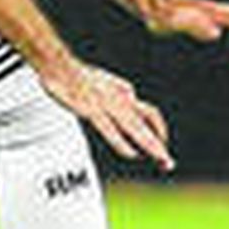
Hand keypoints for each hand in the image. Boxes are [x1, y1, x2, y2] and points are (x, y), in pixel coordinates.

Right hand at [39, 57, 173, 171]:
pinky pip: (110, 129)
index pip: (150, 114)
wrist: (61, 65)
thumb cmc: (80, 73)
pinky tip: (131, 154)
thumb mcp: (106, 79)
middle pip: (147, 125)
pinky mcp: (91, 110)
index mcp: (124, 94)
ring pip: (134, 128)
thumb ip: (120, 88)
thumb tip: (133, 94)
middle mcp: (120, 100)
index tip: (162, 143)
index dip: (160, 129)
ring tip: (160, 159)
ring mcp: (107, 105)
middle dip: (158, 146)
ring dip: (149, 145)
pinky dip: (122, 143)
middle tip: (168, 162)